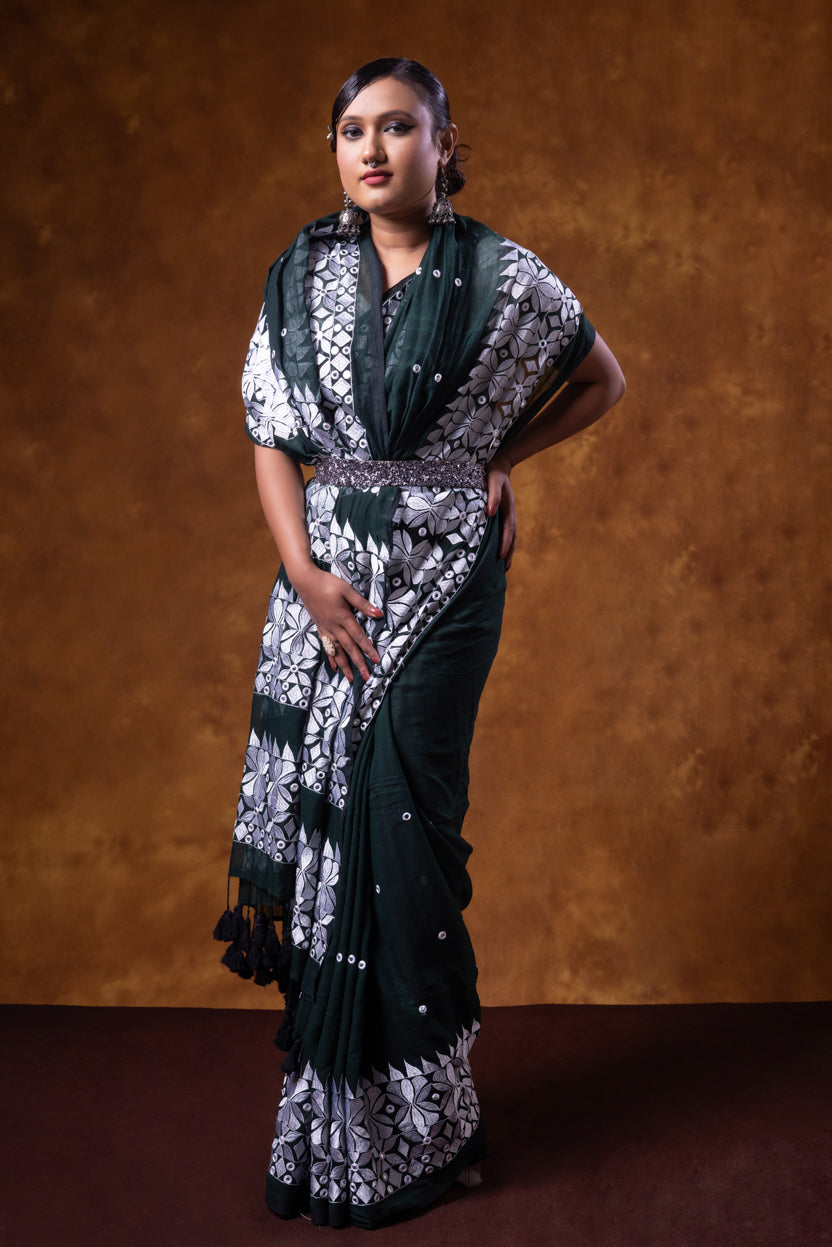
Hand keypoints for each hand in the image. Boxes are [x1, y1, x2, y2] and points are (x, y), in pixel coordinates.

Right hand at [290, 563, 381, 682]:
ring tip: (351, 678)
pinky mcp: (319, 627)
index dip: (368, 649)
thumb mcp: (347, 590)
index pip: (358, 636)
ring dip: (344, 666)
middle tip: (366, 677)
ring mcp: (325, 628)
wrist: (305, 581)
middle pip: (348, 648)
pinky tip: (335, 667)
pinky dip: (331, 658)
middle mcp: (334, 626)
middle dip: (358, 663)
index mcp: (343, 617)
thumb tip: (378, 614)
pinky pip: (326, 646)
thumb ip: (362, 604)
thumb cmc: (327, 583)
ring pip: (336, 651)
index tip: (376, 660)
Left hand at [486, 453, 516, 570]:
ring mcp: (507, 516)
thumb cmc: (493, 473)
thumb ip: (493, 496)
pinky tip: (499, 552)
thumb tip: (491, 512)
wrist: (499, 466)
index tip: (500, 557)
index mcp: (508, 509)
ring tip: (504, 567)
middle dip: (509, 553)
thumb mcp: (493, 481)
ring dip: (509, 551)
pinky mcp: (502, 515)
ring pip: (510, 537)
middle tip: (504, 569)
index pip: (508, 531)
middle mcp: (510, 514)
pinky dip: (505, 544)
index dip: (505, 544)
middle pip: (512, 538)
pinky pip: (505, 532)